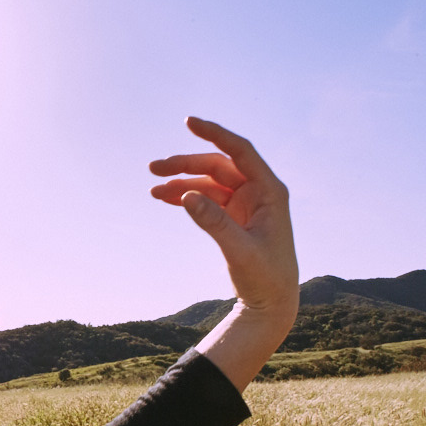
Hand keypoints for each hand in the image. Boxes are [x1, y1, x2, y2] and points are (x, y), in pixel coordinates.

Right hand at [150, 117, 298, 386]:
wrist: (272, 303)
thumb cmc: (265, 277)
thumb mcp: (240, 251)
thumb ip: (214, 222)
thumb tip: (187, 195)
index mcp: (270, 191)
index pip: (240, 151)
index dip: (215, 133)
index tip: (189, 122)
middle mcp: (259, 191)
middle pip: (217, 165)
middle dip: (186, 164)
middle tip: (154, 167)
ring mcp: (245, 202)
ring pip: (209, 181)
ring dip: (182, 181)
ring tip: (153, 187)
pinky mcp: (234, 216)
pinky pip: (206, 198)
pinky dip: (186, 196)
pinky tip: (164, 197)